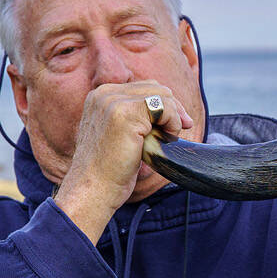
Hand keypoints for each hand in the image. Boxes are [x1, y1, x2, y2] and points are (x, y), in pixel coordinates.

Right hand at [53, 81, 192, 241]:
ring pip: (162, 95)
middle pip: (156, 87)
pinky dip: (173, 122)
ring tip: (168, 138)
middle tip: (183, 128)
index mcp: (100, 96)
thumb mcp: (119, 135)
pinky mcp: (125, 112)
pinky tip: (166, 139)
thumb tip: (170, 107)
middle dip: (174, 108)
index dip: (165, 104)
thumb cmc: (108, 170)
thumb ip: (135, 117)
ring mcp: (113, 101)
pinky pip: (164, 106)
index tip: (178, 123)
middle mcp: (104, 94)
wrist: (93, 189)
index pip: (144, 87)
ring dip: (173, 117)